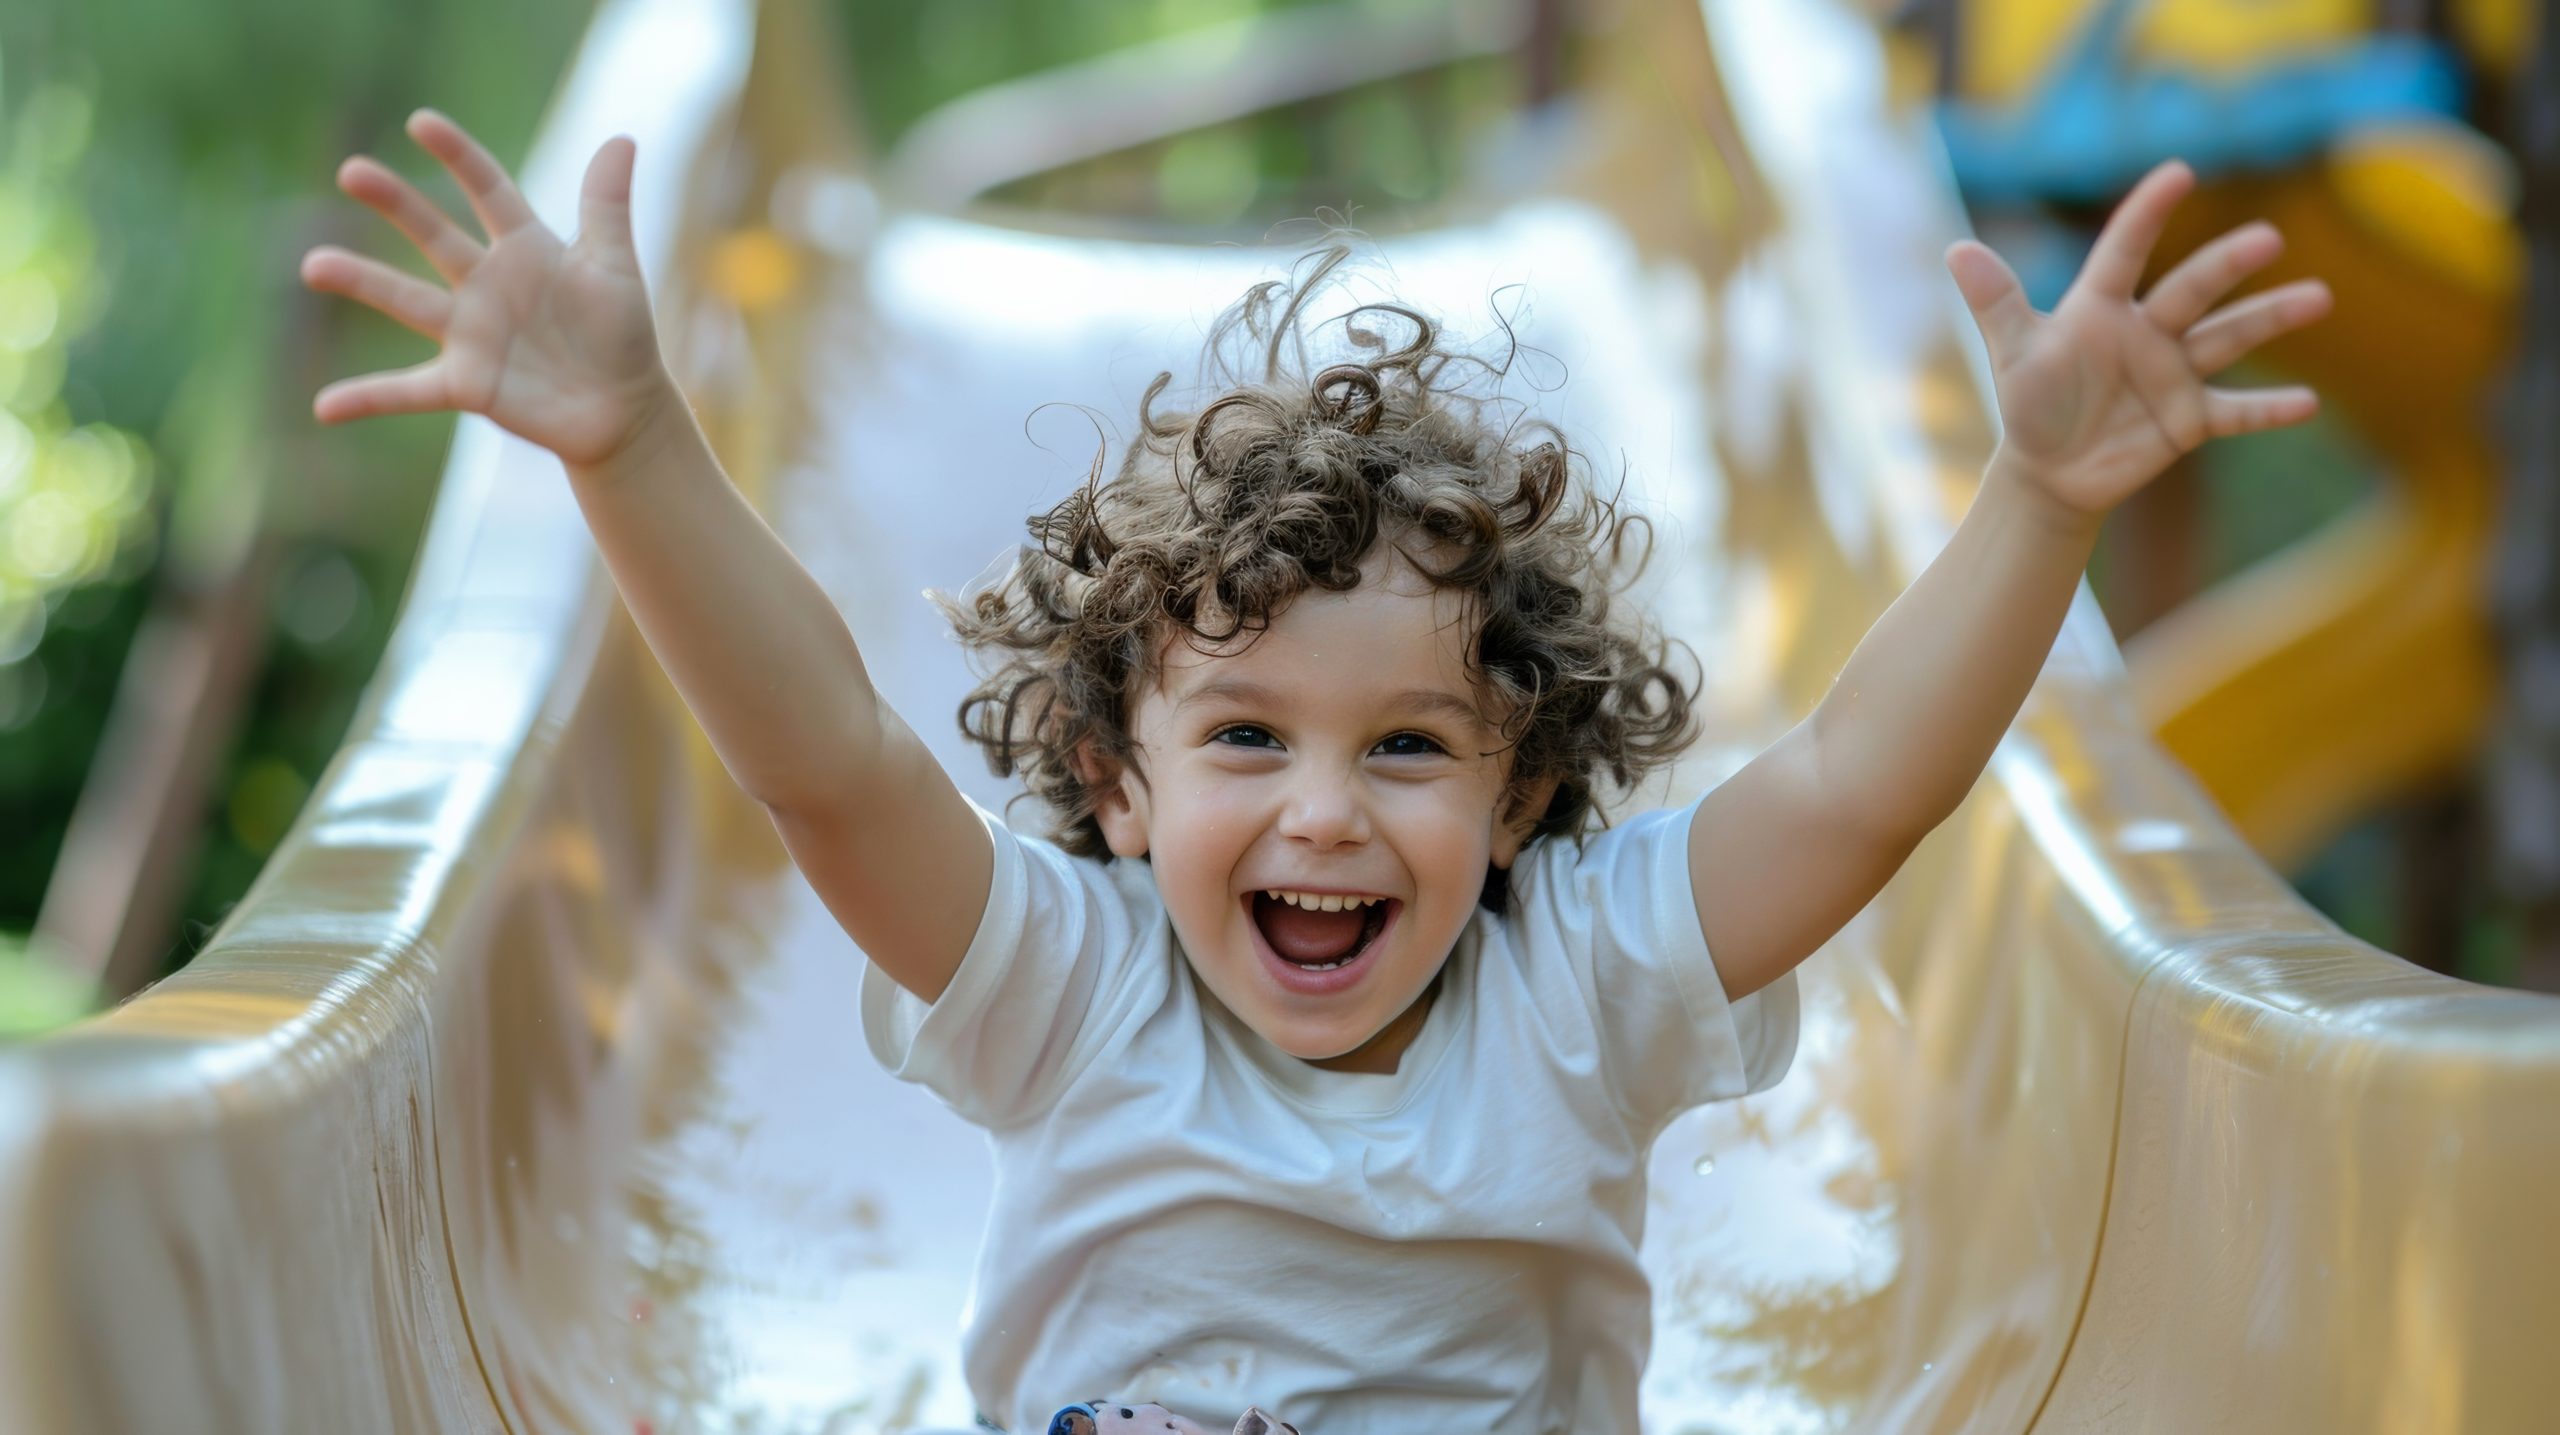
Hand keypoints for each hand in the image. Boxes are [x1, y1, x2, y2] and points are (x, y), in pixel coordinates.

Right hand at [300, 108, 676, 468]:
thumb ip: (607, 206)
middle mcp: (486, 284)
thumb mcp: (615, 266)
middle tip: (351, 172)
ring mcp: (471, 333)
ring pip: (407, 301)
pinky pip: (408, 391)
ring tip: (315, 265)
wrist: (624, 408)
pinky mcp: (467, 384)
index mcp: (524, 247)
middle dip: (395, 203)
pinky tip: (326, 407)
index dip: (458, 157)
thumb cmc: (622, 333)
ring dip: (362, 283)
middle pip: (434, 234)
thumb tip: (622, 139)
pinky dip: (368, 397)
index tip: (420, 122)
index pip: (487, 190)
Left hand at [1946, 159, 2332, 519]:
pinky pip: (2235, 412)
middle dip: (2227, 266)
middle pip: (2192, 291)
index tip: (2178, 172)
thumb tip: (1956, 249)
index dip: (2147, 214)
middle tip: (2266, 240)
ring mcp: (2175, 373)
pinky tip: (2308, 404)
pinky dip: (2270, 409)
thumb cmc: (2030, 402)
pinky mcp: (2190, 419)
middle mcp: (2148, 331)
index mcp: (2102, 306)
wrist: (2049, 470)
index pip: (2125, 251)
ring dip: (2272, 318)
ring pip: (2229, 338)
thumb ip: (1996, 303)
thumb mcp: (2012, 353)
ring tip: (2319, 297)